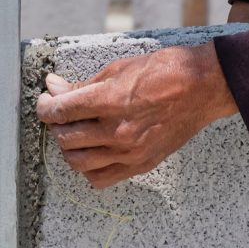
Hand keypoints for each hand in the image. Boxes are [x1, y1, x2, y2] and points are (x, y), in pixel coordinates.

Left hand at [36, 44, 236, 188]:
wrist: (203, 87)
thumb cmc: (163, 71)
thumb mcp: (118, 69)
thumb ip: (82, 85)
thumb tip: (54, 87)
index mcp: (110, 101)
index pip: (60, 112)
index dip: (45, 106)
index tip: (45, 102)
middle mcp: (118, 131)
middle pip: (65, 138)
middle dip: (55, 125)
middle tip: (60, 114)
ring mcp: (130, 152)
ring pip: (78, 162)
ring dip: (69, 147)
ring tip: (75, 132)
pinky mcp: (142, 164)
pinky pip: (101, 178)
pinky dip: (88, 168)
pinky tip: (92, 151)